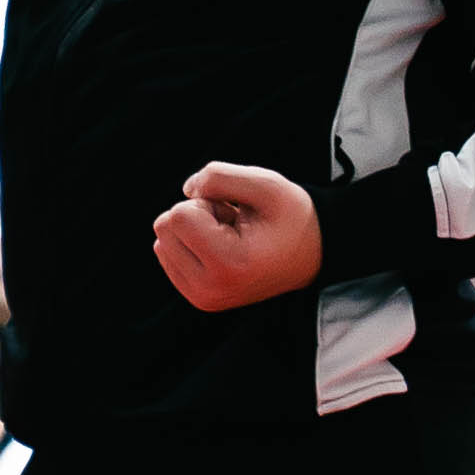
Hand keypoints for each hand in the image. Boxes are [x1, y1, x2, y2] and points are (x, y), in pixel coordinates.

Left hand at [153, 162, 323, 312]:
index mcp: (227, 266)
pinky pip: (167, 255)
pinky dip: (191, 244)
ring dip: (194, 230)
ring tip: (231, 237)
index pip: (177, 216)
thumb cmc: (291, 216)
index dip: (207, 202)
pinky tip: (224, 248)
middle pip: (164, 228)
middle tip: (234, 226)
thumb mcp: (265, 184)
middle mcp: (209, 290)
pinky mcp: (198, 298)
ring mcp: (202, 299)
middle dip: (197, 215)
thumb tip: (185, 190)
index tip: (237, 216)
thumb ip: (219, 176)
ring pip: (162, 242)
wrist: (313, 253)